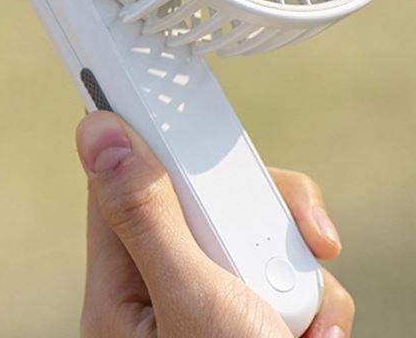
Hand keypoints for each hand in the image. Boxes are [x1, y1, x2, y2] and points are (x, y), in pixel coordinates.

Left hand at [76, 110, 353, 337]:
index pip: (127, 184)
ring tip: (309, 325)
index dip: (155, 141)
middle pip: (205, 200)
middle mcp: (168, 288)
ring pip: (256, 232)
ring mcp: (216, 299)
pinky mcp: (257, 311)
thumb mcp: (192, 303)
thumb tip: (96, 130)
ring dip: (299, 266)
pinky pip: (287, 270)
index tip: (176, 101)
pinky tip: (319, 334)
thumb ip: (148, 215)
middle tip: (298, 241)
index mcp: (124, 289)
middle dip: (260, 213)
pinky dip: (317, 295)